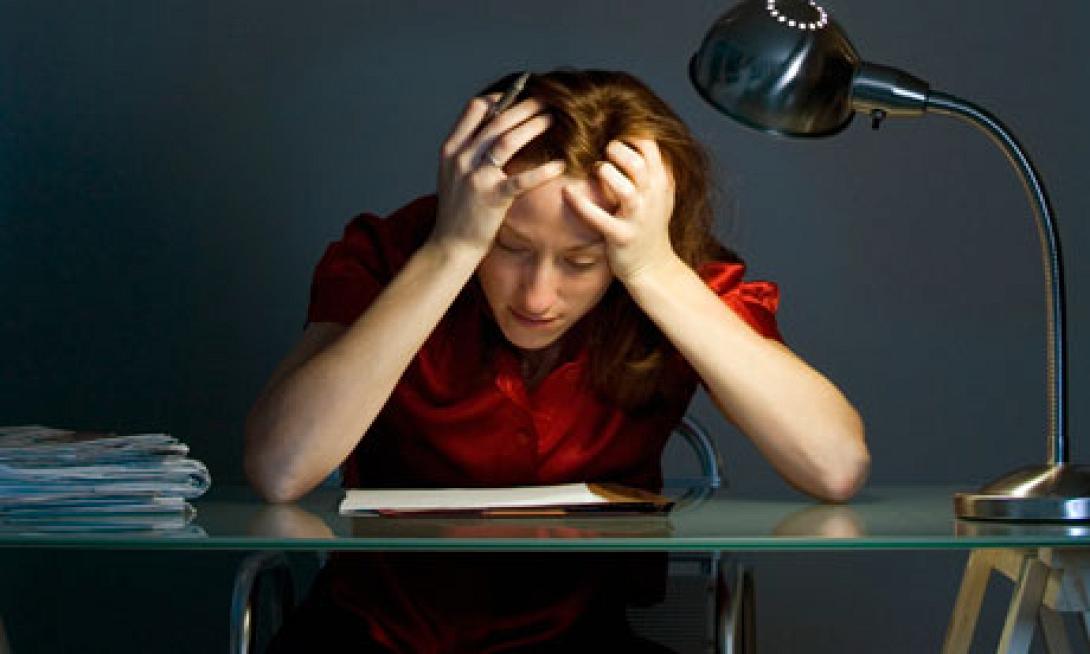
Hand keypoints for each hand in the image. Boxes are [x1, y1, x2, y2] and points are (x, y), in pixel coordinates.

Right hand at [429, 93, 565, 254]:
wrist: (451, 244)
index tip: (518, 95)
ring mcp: (476, 178)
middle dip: (524, 106)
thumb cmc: (458, 209)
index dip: (499, 98)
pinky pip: (521, 180)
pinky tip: (560, 164)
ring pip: (508, 141)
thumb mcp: (453, 173)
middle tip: (546, 99)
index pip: (474, 109)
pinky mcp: (492, 198)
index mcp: (451, 148)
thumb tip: (492, 126)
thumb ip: (468, 149)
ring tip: (553, 119)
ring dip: (533, 126)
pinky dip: (543, 171)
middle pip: (496, 120)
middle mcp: (462, 158)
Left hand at [561, 138, 677, 281]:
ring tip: (595, 170)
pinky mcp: (620, 237)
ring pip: (624, 188)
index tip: (616, 135)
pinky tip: (566, 191)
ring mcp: (638, 218)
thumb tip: (633, 136)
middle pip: (637, 163)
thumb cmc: (650, 225)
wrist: (653, 266)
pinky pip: (598, 218)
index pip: (651, 146)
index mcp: (662, 183)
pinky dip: (580, 203)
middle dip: (616, 150)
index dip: (630, 134)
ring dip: (604, 172)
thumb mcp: (660, 194)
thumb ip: (652, 168)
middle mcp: (652, 198)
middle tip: (604, 152)